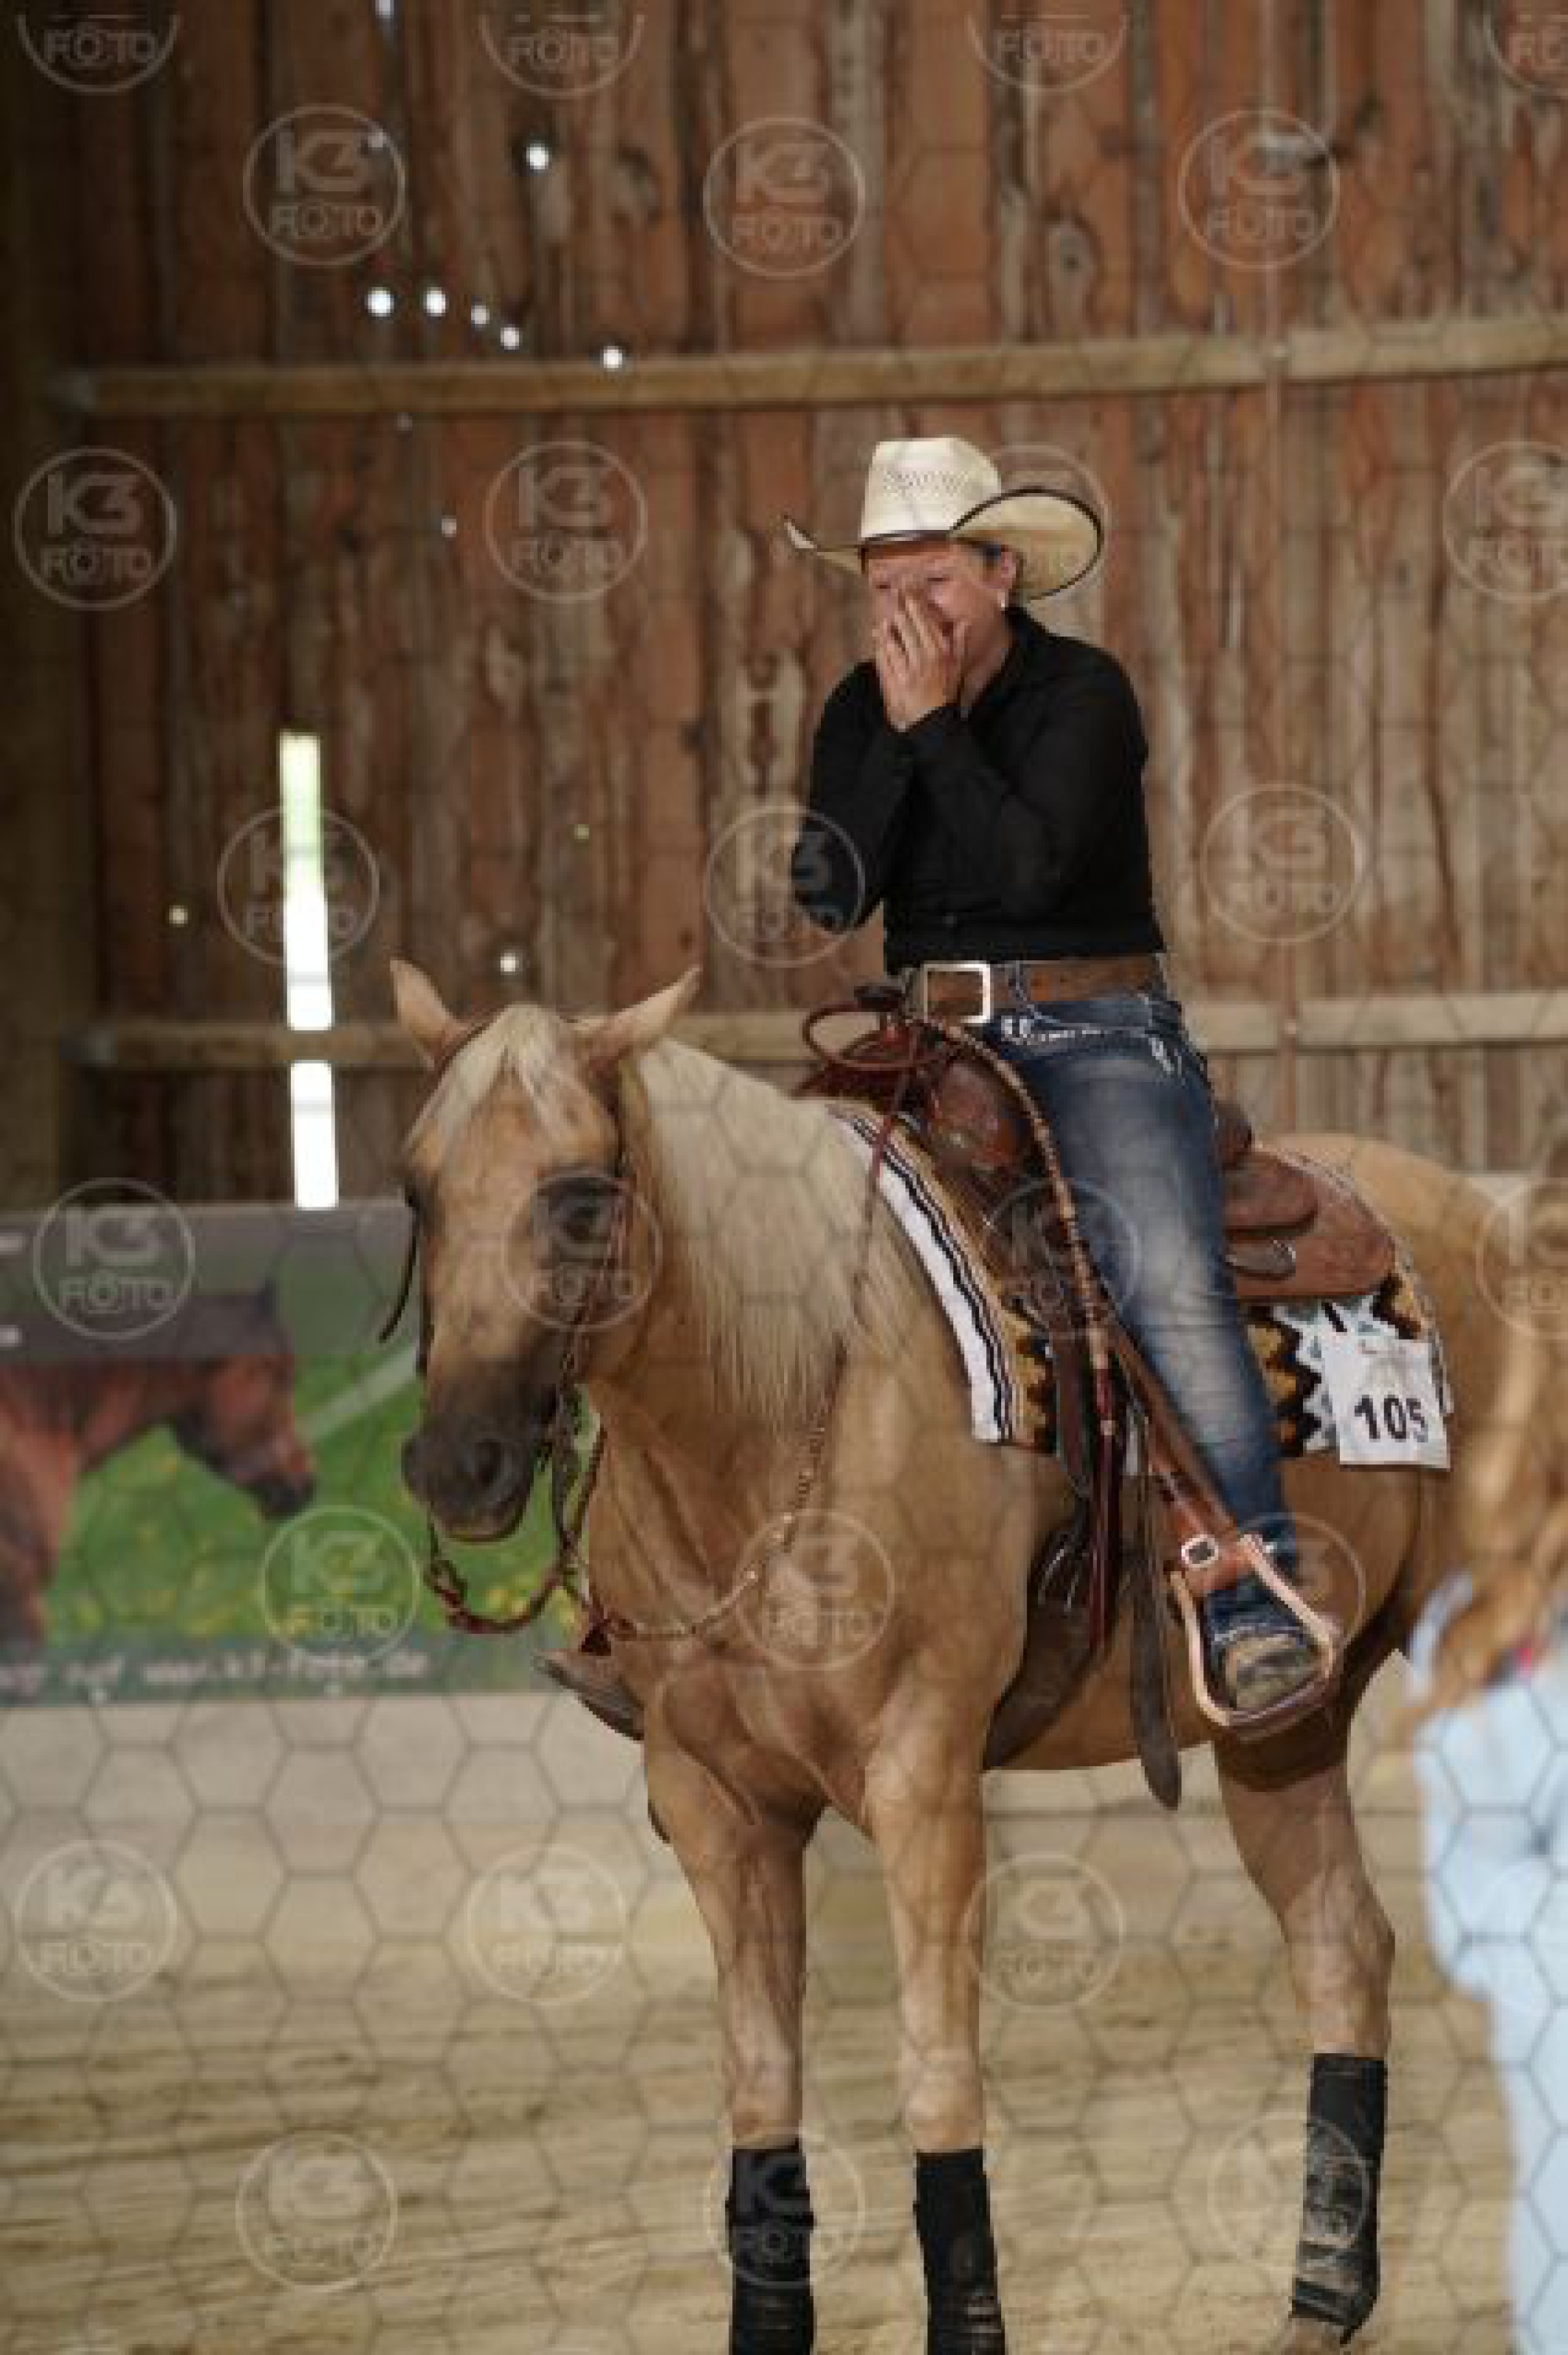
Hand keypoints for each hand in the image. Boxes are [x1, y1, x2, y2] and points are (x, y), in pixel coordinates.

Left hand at [873, 589, 967, 731]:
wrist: (931, 723)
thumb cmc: (944, 695)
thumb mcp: (957, 669)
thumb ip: (960, 644)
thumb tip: (964, 622)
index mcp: (940, 652)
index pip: (926, 622)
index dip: (916, 603)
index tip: (909, 588)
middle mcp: (924, 657)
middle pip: (909, 626)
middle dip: (900, 606)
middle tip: (893, 590)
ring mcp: (908, 669)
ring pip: (895, 640)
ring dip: (888, 623)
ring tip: (883, 609)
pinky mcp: (894, 681)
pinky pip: (885, 658)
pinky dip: (880, 644)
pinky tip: (876, 633)